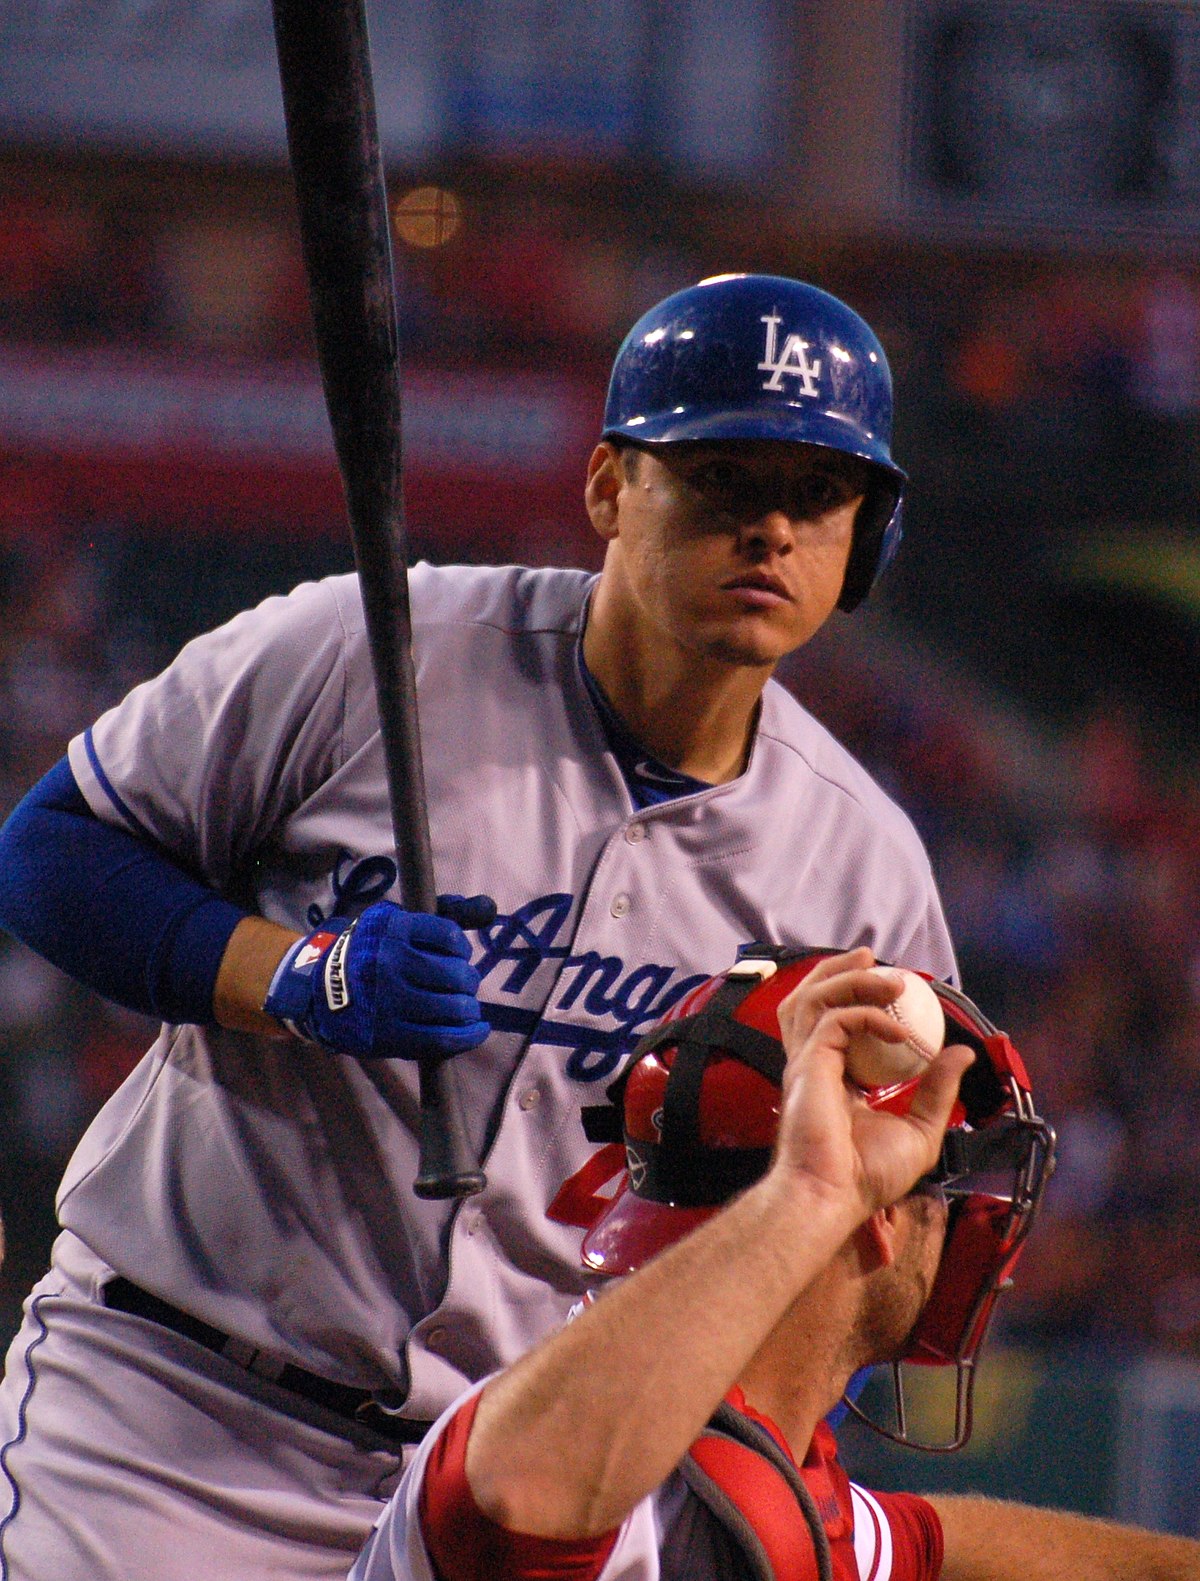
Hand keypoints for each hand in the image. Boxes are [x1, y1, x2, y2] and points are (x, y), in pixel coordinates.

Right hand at [262, 893, 494, 1059]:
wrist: (318, 990)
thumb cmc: (370, 952)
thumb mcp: (396, 922)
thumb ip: (444, 914)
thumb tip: (489, 908)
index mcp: (391, 930)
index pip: (449, 935)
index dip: (460, 947)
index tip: (456, 954)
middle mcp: (389, 964)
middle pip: (457, 974)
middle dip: (466, 979)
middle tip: (460, 983)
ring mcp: (388, 1003)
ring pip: (454, 1007)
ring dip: (468, 1007)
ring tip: (463, 1006)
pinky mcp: (389, 1036)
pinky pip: (444, 1039)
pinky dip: (469, 1035)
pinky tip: (476, 1029)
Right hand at [772, 948, 972, 1219]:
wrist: (832, 1197)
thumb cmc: (866, 1176)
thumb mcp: (920, 1131)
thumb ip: (938, 1090)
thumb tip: (961, 1053)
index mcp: (830, 1078)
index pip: (834, 1023)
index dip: (858, 999)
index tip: (893, 990)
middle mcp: (811, 1064)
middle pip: (811, 998)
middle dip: (839, 971)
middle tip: (872, 958)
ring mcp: (805, 1063)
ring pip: (814, 998)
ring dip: (849, 979)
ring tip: (883, 974)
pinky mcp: (808, 1064)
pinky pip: (837, 1021)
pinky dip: (868, 1015)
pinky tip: (899, 1028)